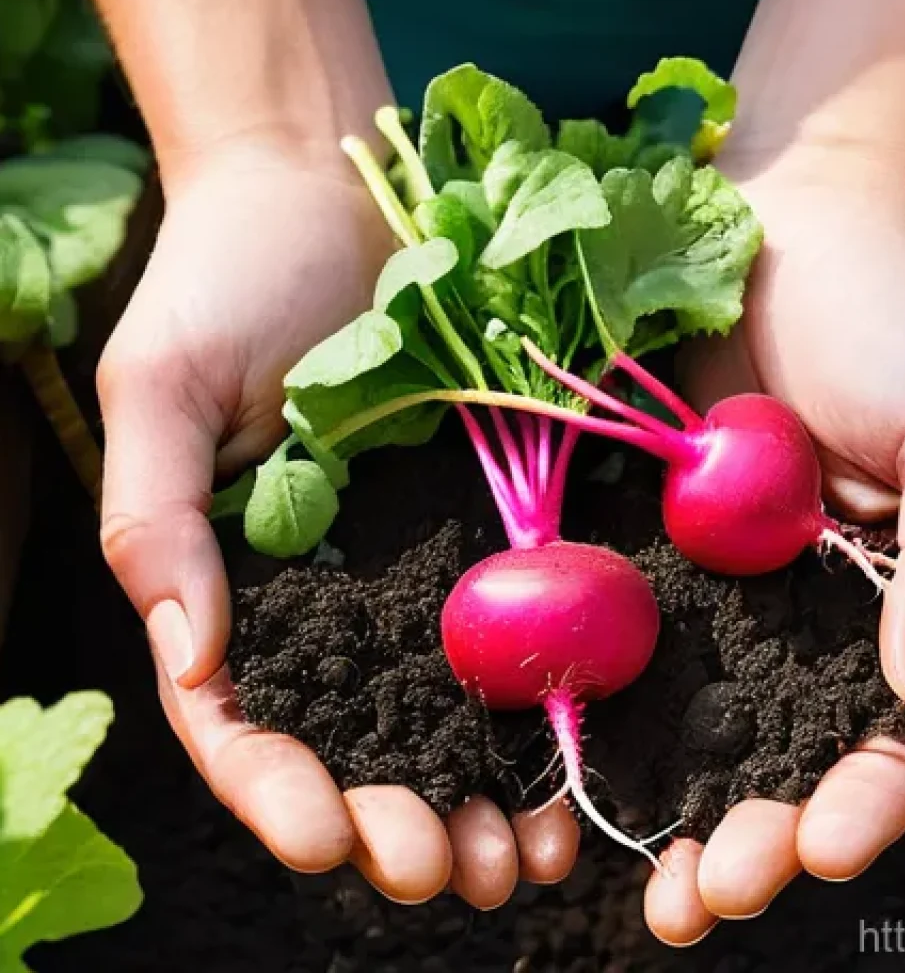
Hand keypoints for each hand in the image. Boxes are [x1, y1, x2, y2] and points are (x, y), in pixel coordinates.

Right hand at [97, 152, 579, 906]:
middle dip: (403, 820)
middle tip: (461, 874)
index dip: (284, 791)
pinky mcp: (491, 517)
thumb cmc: (225, 278)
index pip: (244, 718)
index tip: (337, 838)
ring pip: (449, 708)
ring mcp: (416, 562)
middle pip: (361, 738)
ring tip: (533, 853)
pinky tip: (585, 749)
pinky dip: (550, 697)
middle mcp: (332, 593)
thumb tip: (188, 653)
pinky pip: (521, 619)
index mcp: (238, 583)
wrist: (329, 193)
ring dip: (488, 791)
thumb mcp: (161, 387)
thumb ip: (157, 517)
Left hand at [644, 160, 904, 942]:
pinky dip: (598, 702)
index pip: (887, 734)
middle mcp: (798, 610)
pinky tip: (567, 757)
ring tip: (634, 879)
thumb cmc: (895, 322)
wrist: (789, 231)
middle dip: (750, 834)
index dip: (860, 802)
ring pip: (695, 716)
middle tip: (699, 903)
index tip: (818, 855)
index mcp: (890, 601)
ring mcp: (715, 582)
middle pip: (779, 752)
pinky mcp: (642, 537)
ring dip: (668, 799)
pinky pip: (619, 631)